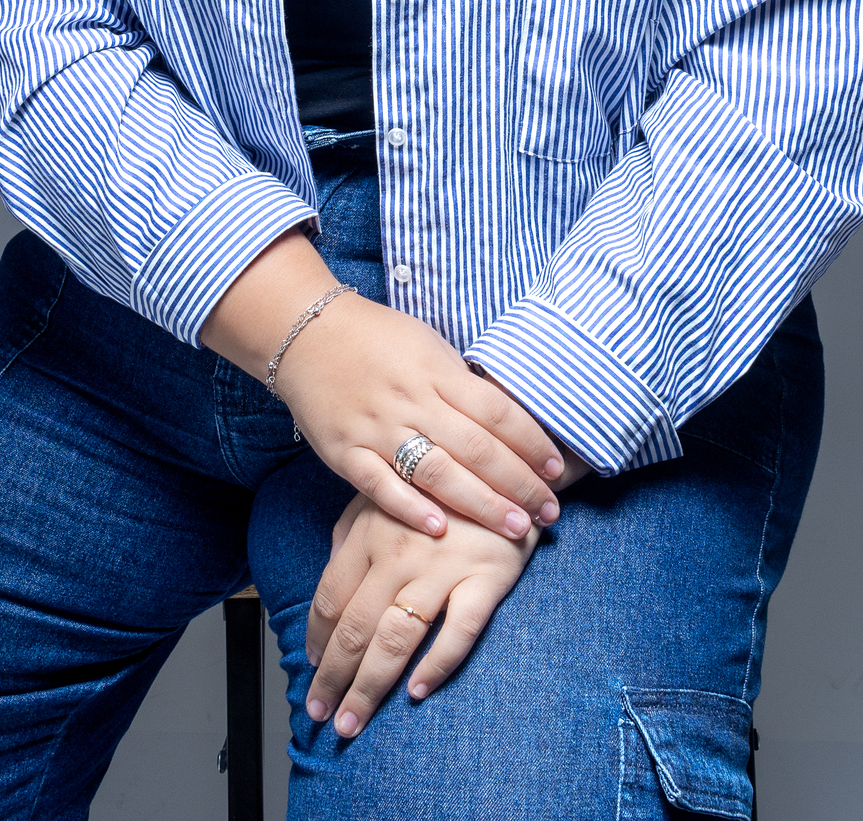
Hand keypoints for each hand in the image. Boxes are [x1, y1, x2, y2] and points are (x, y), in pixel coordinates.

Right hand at [202, 230, 563, 541]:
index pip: (495, 411)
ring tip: (515, 528)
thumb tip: (507, 418)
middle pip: (476, 448)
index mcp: (436, 370)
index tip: (556, 468)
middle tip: (549, 512)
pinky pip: (380, 485)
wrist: (306, 332)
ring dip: (480, 504)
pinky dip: (410, 507)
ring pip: (436, 471)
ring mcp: (376, 428)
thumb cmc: (377, 339)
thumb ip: (460, 383)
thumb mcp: (427, 344)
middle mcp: (411, 400)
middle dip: (518, 483)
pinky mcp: (345, 452)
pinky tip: (440, 529)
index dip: (531, 442)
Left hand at [304, 493, 537, 736]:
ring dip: (368, 686)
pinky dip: (437, 664)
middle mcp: (400, 551)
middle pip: (356, 627)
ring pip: (395, 638)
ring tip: (350, 723)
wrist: (507, 467)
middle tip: (319, 714)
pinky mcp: (486, 578)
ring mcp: (443, 566)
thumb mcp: (384, 494)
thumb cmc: (437, 486)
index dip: (317, 639)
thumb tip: (328, 582)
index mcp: (370, 531)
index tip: (311, 669)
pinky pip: (458, 630)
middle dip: (333, 678)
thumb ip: (351, 534)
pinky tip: (417, 692)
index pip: (332, 597)